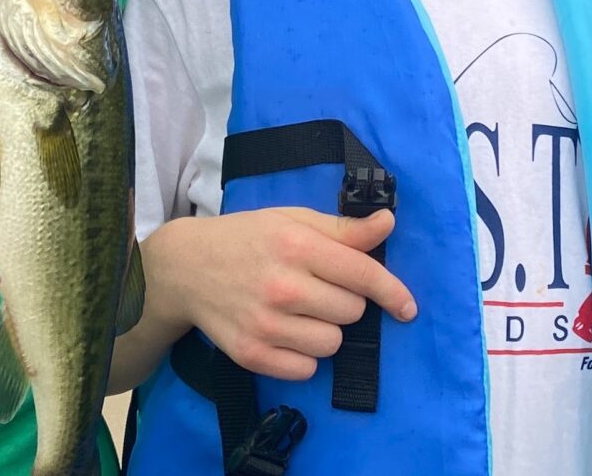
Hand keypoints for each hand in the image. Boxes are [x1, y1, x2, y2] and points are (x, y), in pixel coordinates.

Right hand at [148, 208, 416, 381]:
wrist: (185, 267)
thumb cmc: (246, 238)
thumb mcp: (292, 220)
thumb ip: (342, 228)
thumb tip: (388, 224)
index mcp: (295, 245)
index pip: (362, 275)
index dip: (392, 292)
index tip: (407, 307)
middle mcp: (282, 287)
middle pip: (352, 313)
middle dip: (345, 302)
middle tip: (319, 289)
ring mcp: (265, 324)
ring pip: (332, 344)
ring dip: (325, 330)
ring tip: (300, 312)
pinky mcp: (251, 355)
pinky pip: (306, 370)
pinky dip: (303, 356)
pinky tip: (286, 334)